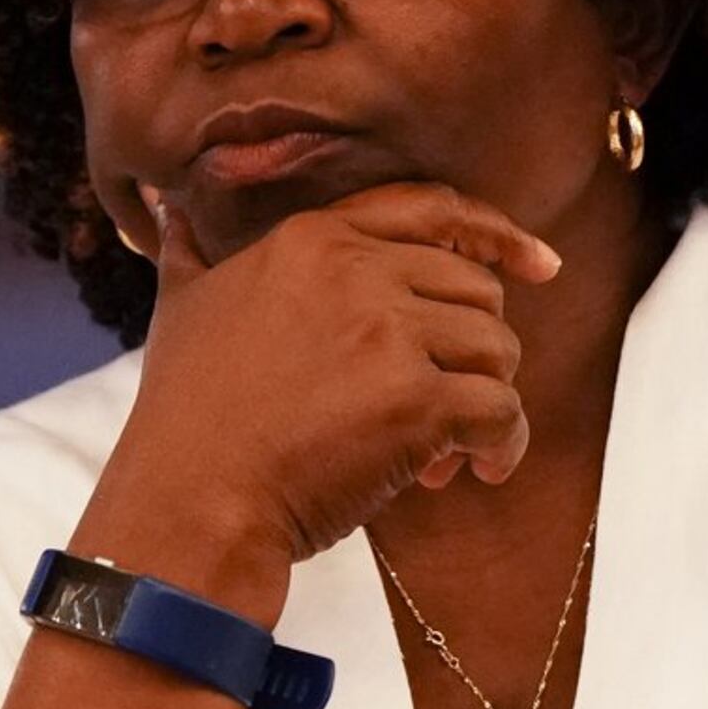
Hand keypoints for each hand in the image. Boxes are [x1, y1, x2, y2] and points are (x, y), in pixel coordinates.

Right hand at [106, 179, 563, 570]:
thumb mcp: (180, 306)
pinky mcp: (415, 402)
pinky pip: (502, 411)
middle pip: (476, 289)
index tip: (540, 265)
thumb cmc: (185, 417)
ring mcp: (389, 334)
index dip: (496, 234)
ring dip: (488, 399)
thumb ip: (190, 250)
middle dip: (475, 350)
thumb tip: (167, 208)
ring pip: (498, 348)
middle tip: (445, 408)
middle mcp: (356, 271)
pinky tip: (478, 472)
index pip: (432, 210)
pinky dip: (504, 445)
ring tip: (450, 450)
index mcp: (312, 240)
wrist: (189, 500)